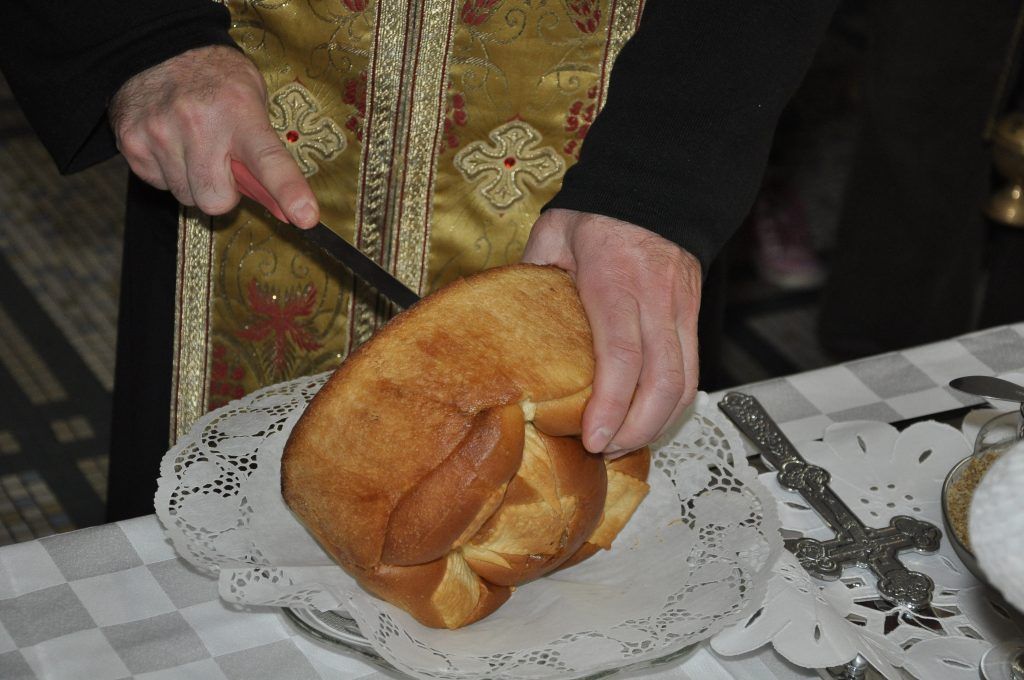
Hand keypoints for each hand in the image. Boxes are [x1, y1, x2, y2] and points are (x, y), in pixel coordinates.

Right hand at [109, 45, 318, 226]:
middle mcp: (198, 123)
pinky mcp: (132, 144)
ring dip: (195, 182)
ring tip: (194, 147)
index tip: (305, 217)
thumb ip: (267, 155)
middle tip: (222, 166)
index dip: (289, 191)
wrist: (156, 46)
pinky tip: (172, 144)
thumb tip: (289, 212)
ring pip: (187, 197)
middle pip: (216, 199)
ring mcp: (160, 133)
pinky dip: (169, 173)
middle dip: (223, 193)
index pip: (269, 161)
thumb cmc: (216, 81)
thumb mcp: (252, 103)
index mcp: (240, 112)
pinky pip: (160, 185)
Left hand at [521, 208, 701, 454]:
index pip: (621, 357)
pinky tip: (647, 420)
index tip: (592, 438)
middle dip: (637, 429)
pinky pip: (692, 372)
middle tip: (606, 451)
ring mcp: (681, 311)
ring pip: (685, 384)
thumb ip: (531, 276)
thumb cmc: (600, 213)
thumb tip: (503, 318)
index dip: (610, 406)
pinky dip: (672, 405)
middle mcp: (656, 302)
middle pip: (662, 382)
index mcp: (614, 283)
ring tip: (624, 444)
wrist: (658, 186)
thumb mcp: (554, 235)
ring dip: (658, 424)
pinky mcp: (694, 317)